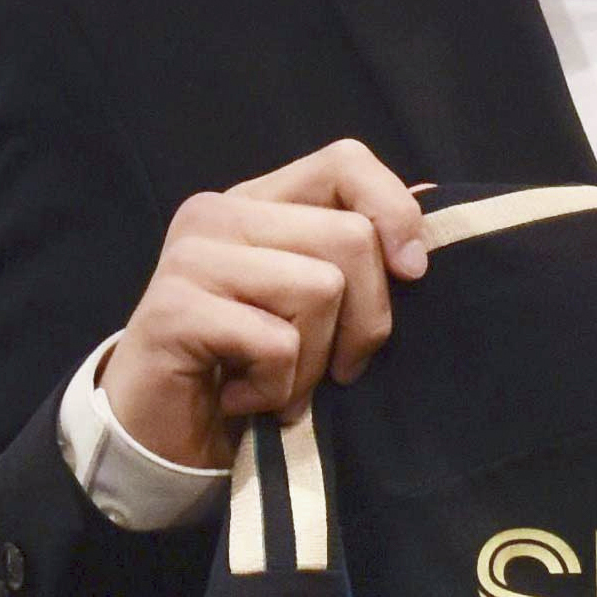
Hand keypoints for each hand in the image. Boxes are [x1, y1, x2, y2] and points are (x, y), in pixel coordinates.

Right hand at [106, 141, 428, 468]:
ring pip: (319, 289)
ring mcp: (191, 255)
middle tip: (335, 369)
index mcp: (259, 201)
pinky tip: (243, 398)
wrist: (164, 434)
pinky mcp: (173, 307)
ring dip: (315, 364)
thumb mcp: (314, 304)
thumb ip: (360, 249)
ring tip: (279, 385)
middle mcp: (219, 213)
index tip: (412, 275)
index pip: (346, 163)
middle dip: (365, 321)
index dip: (395, 212)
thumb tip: (433, 193)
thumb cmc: (251, 368)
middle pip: (350, 237)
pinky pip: (277, 343)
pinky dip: (278, 389)